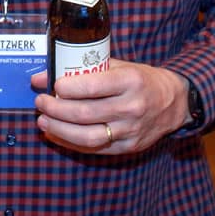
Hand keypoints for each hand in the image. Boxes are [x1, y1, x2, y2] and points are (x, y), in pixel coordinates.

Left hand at [31, 59, 189, 154]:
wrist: (174, 102)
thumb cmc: (140, 80)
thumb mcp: (118, 66)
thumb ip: (83, 70)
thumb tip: (42, 77)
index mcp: (131, 81)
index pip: (93, 87)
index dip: (67, 88)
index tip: (52, 85)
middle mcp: (132, 107)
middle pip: (85, 113)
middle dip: (56, 109)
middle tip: (40, 102)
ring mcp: (131, 131)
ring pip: (88, 136)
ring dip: (59, 130)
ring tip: (43, 121)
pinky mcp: (129, 147)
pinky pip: (95, 149)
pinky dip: (71, 143)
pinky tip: (56, 134)